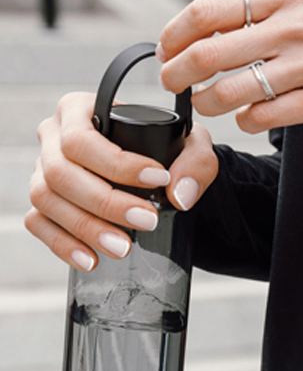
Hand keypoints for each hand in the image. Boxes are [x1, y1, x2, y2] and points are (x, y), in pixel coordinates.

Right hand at [26, 92, 218, 271]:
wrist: (156, 173)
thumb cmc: (167, 149)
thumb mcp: (191, 144)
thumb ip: (196, 162)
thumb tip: (179, 196)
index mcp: (79, 111)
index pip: (82, 138)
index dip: (116, 164)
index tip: (157, 180)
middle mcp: (53, 137)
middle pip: (60, 172)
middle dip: (105, 202)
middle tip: (147, 220)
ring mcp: (43, 170)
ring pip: (44, 198)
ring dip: (85, 227)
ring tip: (123, 247)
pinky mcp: (42, 202)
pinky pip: (38, 223)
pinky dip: (63, 244)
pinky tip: (92, 259)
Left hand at [158, 0, 302, 133]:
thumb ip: (265, 7)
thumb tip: (213, 26)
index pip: (207, 13)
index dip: (176, 34)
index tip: (168, 48)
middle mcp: (292, 30)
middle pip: (210, 54)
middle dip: (179, 73)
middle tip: (172, 82)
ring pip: (233, 91)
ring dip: (208, 102)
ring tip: (206, 104)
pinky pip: (268, 116)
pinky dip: (247, 120)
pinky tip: (247, 117)